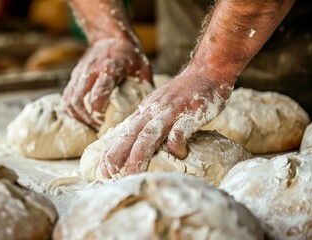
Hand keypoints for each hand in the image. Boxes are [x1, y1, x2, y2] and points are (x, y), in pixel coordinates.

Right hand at [62, 38, 151, 129]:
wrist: (109, 36)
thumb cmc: (129, 54)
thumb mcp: (143, 66)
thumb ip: (146, 86)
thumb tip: (151, 108)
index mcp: (109, 68)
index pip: (98, 92)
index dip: (99, 111)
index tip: (106, 122)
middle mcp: (91, 71)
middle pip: (78, 100)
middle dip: (87, 119)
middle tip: (98, 127)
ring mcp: (80, 73)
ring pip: (69, 100)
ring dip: (78, 117)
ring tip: (91, 125)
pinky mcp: (74, 77)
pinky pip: (66, 97)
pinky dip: (72, 111)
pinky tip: (83, 117)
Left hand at [100, 68, 233, 177]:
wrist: (208, 71)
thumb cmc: (185, 92)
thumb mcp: (161, 104)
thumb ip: (151, 120)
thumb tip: (140, 142)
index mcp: (146, 110)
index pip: (125, 132)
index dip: (113, 150)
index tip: (104, 169)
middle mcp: (154, 111)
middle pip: (131, 134)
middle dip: (117, 154)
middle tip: (107, 174)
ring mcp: (171, 112)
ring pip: (149, 135)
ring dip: (138, 155)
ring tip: (131, 173)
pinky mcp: (190, 114)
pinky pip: (179, 132)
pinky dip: (175, 145)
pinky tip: (178, 155)